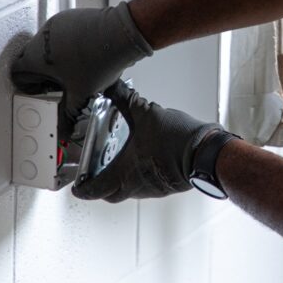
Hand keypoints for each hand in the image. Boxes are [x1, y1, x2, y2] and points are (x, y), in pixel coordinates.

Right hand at [10, 2, 152, 115]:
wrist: (121, 34)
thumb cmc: (99, 59)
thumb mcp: (82, 94)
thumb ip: (69, 112)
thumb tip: (66, 125)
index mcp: (36, 56)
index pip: (17, 72)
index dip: (28, 86)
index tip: (41, 92)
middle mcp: (42, 37)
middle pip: (31, 59)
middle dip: (44, 74)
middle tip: (59, 84)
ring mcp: (56, 24)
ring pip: (47, 45)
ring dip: (56, 59)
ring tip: (75, 69)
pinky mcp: (71, 17)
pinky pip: (61, 33)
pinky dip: (67, 45)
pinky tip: (85, 55)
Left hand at [72, 80, 221, 202]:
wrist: (206, 153)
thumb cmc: (176, 142)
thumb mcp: (146, 114)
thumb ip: (126, 101)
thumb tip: (112, 88)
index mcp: (124, 172)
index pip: (94, 189)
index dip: (82, 188)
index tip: (76, 187)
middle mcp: (137, 185)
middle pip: (110, 194)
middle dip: (100, 185)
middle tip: (95, 174)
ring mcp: (154, 188)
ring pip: (130, 190)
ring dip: (122, 179)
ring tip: (121, 161)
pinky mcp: (168, 186)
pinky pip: (147, 185)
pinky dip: (140, 175)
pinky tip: (145, 159)